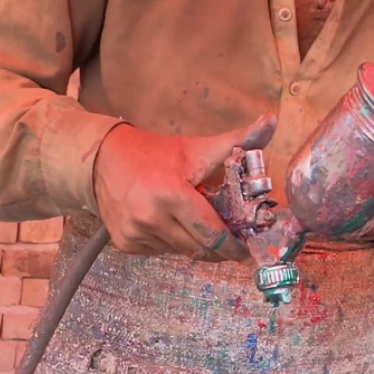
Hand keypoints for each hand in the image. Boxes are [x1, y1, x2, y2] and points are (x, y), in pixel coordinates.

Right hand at [94, 114, 276, 259]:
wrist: (102, 159)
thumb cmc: (155, 153)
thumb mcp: (198, 148)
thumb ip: (240, 140)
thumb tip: (272, 120)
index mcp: (172, 195)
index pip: (213, 235)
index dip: (234, 246)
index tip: (248, 250)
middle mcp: (150, 219)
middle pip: (200, 250)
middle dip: (219, 249)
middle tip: (232, 243)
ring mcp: (135, 234)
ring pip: (181, 252)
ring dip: (195, 244)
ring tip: (197, 224)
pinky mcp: (125, 244)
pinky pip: (161, 252)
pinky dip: (172, 243)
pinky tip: (170, 224)